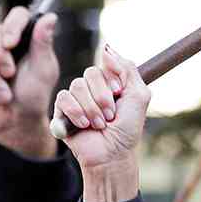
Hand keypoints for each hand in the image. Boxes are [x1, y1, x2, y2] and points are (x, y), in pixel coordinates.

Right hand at [0, 7, 60, 159]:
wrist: (16, 121)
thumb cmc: (34, 96)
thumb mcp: (43, 69)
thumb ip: (43, 43)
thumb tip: (50, 17)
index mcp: (27, 39)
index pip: (17, 16)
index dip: (12, 25)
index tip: (11, 43)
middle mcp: (7, 45)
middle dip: (0, 56)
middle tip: (10, 73)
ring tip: (6, 96)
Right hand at [55, 44, 149, 201]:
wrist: (113, 154)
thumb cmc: (128, 129)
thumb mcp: (139, 94)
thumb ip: (127, 68)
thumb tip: (106, 47)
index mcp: (108, 82)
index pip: (103, 65)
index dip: (111, 81)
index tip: (119, 95)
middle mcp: (91, 89)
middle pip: (90, 74)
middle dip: (102, 98)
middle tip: (110, 116)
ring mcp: (75, 100)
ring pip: (77, 86)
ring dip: (91, 109)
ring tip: (98, 125)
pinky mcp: (61, 112)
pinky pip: (63, 99)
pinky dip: (75, 112)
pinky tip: (83, 125)